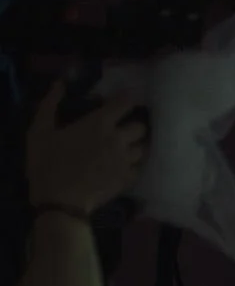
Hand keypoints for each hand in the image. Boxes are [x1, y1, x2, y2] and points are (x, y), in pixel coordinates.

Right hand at [24, 83, 146, 215]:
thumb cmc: (47, 163)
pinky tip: (124, 166)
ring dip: (136, 145)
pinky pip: (139, 167)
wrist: (60, 201)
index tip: (122, 101)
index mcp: (99, 124)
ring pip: (143, 147)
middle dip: (133, 124)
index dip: (127, 99)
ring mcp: (126, 160)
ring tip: (125, 147)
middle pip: (141, 126)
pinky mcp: (127, 179)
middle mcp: (119, 139)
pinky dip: (134, 165)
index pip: (126, 103)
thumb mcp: (39, 131)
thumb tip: (59, 84)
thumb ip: (49, 105)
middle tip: (122, 128)